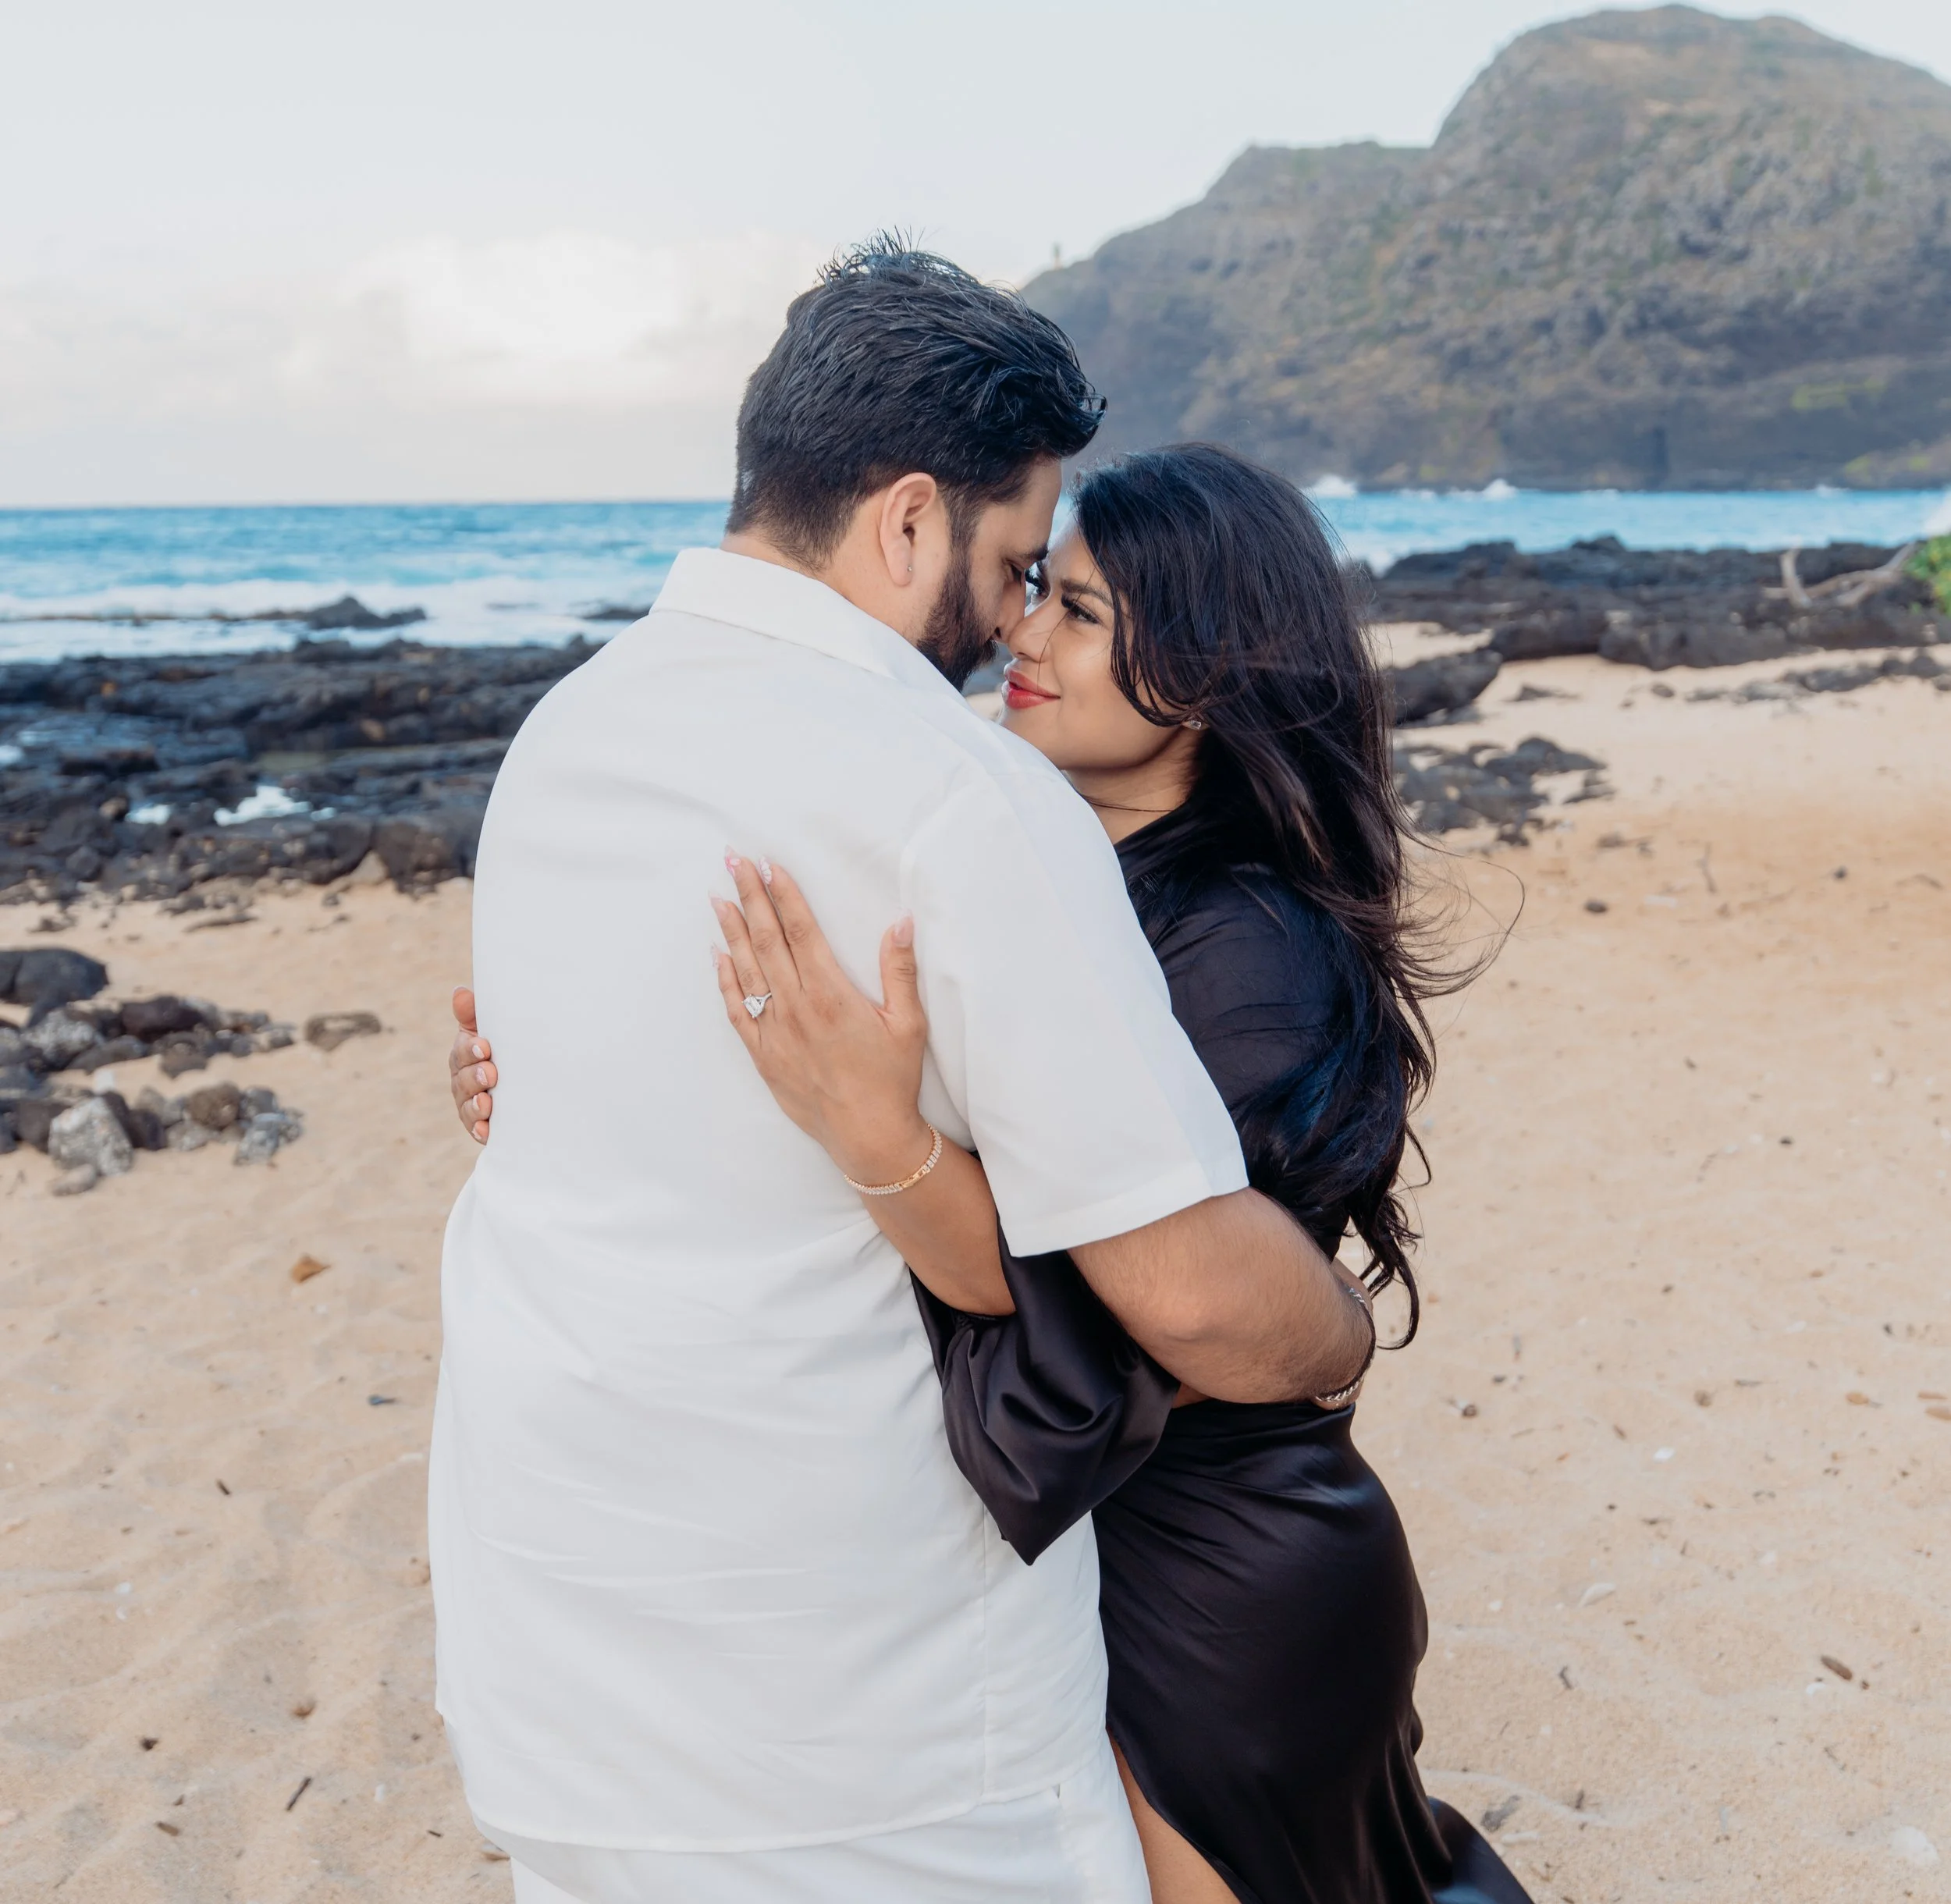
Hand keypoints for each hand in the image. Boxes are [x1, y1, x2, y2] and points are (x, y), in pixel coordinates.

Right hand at [449, 986, 495, 1143]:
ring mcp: (471, 1103)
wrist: (526, 1080)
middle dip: (475, 1077)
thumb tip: (460, 991)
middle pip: (463, 1080)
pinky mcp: (482, 1123)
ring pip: (467, 1105)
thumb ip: (474, 1013)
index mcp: (465, 1055)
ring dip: (475, 1105)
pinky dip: (480, 1129)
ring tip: (487, 1104)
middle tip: (491, 1074)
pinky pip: (477, 1128)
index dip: (471, 1050)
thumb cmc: (502, 1048)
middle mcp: (464, 1080)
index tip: (485, 1047)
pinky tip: (486, 1130)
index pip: (462, 1051)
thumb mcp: (488, 1029)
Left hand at [711, 851, 932, 1184]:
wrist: (868, 1137)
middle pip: (767, 939)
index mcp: (831, 994)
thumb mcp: (908, 1023)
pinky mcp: (763, 1055)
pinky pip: (736, 1010)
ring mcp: (775, 1032)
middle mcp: (796, 1008)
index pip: (801, 930)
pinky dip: (725, 980)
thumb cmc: (892, 1080)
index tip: (769, 865)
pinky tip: (717, 955)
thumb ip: (900, 970)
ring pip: (746, 969)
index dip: (784, 894)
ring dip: (731, 930)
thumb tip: (901, 922)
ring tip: (718, 897)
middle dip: (749, 896)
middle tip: (734, 861)